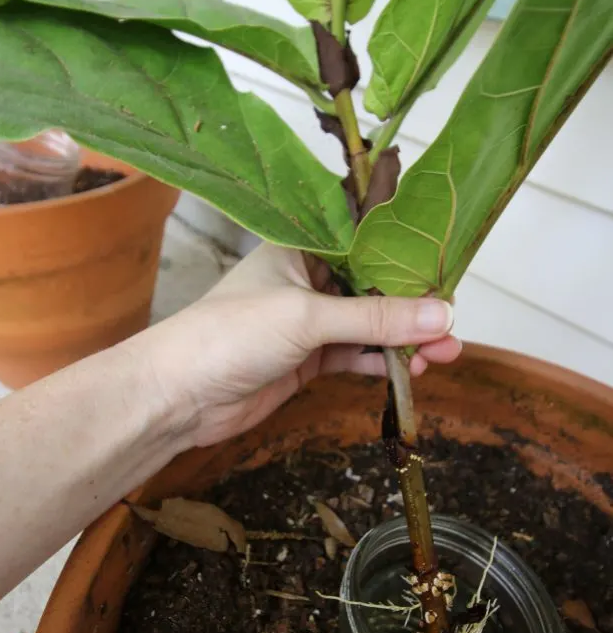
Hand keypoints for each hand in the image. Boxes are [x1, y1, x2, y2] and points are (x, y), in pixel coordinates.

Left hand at [150, 244, 460, 448]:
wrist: (179, 394)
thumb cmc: (231, 333)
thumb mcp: (308, 316)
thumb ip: (376, 319)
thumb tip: (444, 315)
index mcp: (301, 247)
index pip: (364, 238)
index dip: (405, 251)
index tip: (447, 263)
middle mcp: (307, 278)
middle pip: (373, 284)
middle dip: (414, 304)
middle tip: (454, 324)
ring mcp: (308, 321)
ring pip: (369, 324)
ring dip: (405, 338)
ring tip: (445, 353)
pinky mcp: (308, 358)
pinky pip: (356, 355)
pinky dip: (383, 363)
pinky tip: (412, 370)